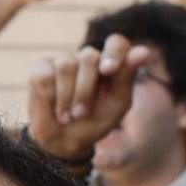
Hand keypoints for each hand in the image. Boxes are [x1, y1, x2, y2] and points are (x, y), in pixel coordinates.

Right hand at [27, 38, 140, 163]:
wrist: (64, 141)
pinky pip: (45, 75)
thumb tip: (144, 51)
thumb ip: (127, 76)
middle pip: (88, 56)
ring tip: (67, 116)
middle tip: (81, 114)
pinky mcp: (41, 68)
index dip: (113, 53)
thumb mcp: (117, 103)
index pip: (116, 43)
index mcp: (110, 63)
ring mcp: (63, 60)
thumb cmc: (96, 121)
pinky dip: (49, 97)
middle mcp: (87, 58)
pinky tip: (52, 107)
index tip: (108, 70)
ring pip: (65, 65)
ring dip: (66, 98)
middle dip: (84, 91)